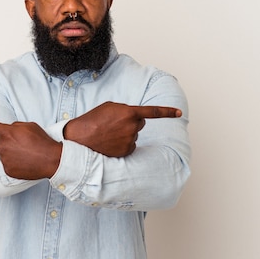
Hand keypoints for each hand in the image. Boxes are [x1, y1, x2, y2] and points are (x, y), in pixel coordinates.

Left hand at [0, 114, 61, 179]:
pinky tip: (25, 162)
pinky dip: (15, 163)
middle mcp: (2, 145)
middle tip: (24, 143)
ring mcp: (4, 159)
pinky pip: (7, 164)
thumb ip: (14, 127)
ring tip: (27, 152)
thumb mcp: (28, 126)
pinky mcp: (7, 170)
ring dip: (12, 151)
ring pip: (3, 152)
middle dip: (8, 140)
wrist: (51, 159)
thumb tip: (7, 133)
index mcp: (6, 132)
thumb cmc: (42, 140)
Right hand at [63, 101, 181, 156]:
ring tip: (108, 133)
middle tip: (114, 124)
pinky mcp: (126, 151)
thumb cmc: (92, 120)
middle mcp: (132, 127)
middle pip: (140, 123)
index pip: (153, 112)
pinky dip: (122, 144)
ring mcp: (130, 140)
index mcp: (129, 112)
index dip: (168, 112)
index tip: (179, 113)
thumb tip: (134, 116)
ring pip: (134, 135)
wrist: (80, 138)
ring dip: (125, 133)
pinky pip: (130, 145)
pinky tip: (110, 142)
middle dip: (131, 122)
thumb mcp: (109, 107)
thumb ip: (125, 109)